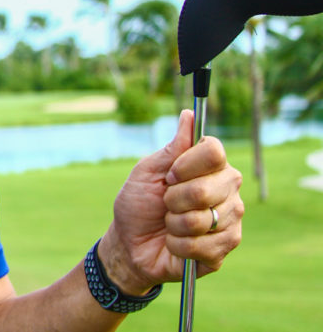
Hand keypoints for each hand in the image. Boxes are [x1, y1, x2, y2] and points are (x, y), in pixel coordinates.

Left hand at [99, 110, 243, 293]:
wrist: (131, 245)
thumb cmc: (138, 204)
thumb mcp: (147, 172)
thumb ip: (171, 149)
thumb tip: (188, 116)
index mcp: (209, 166)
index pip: (214, 151)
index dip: (186, 165)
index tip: (168, 176)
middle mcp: (227, 189)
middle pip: (207, 188)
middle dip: (174, 199)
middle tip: (165, 204)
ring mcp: (231, 219)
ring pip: (203, 219)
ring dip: (174, 224)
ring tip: (170, 225)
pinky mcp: (226, 247)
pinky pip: (203, 245)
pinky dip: (179, 245)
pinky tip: (176, 244)